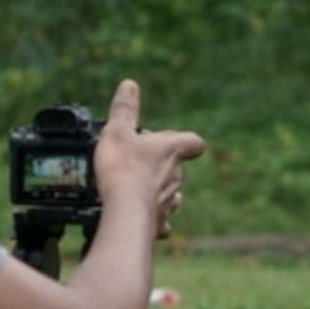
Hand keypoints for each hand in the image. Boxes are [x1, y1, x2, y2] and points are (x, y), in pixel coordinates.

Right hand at [94, 80, 203, 237]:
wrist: (125, 213)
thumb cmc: (123, 170)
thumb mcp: (117, 131)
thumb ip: (124, 109)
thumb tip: (130, 85)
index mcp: (170, 150)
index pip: (193, 143)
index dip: (186, 141)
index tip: (174, 141)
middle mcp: (175, 176)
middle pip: (177, 169)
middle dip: (162, 166)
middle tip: (138, 164)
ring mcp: (169, 201)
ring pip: (172, 195)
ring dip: (159, 191)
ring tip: (138, 190)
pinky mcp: (159, 223)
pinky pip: (161, 222)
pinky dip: (153, 219)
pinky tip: (140, 218)